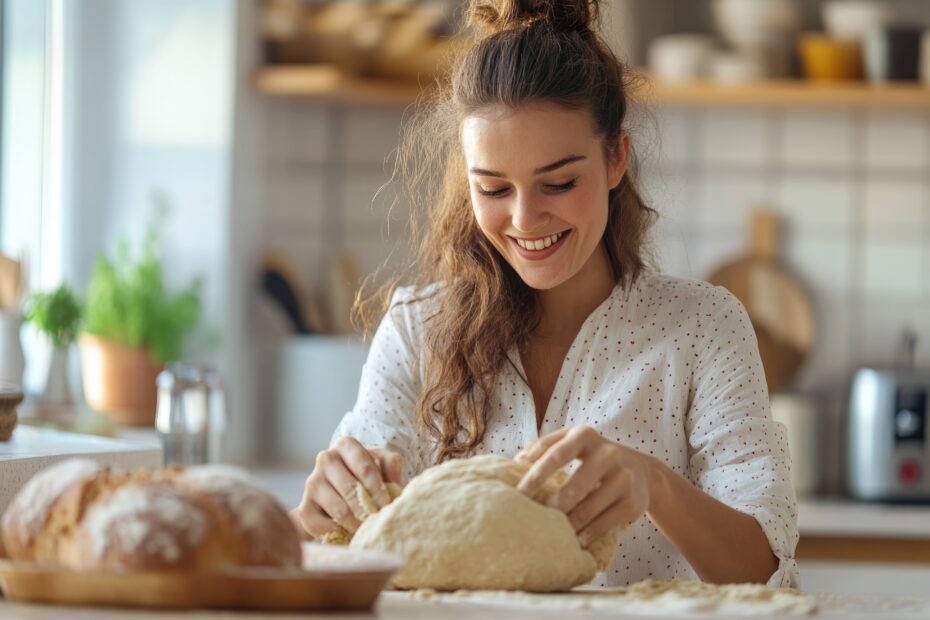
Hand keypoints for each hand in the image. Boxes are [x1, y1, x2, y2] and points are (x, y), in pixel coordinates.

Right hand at [292, 436, 403, 538]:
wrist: (338, 497)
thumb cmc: (365, 477)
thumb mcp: (382, 465)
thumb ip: (391, 467)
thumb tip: (394, 487)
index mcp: (346, 445)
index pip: (365, 467)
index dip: (378, 490)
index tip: (388, 506)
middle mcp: (326, 458)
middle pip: (351, 489)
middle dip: (369, 510)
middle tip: (379, 522)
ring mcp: (312, 482)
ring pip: (340, 510)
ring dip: (357, 524)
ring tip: (367, 530)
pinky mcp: (304, 507)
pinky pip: (324, 526)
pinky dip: (340, 534)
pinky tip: (349, 533)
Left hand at [516, 426, 652, 545]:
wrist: (642, 470)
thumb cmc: (593, 456)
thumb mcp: (573, 441)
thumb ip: (545, 446)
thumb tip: (517, 461)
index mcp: (585, 435)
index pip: (554, 455)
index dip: (534, 475)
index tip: (518, 494)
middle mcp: (608, 453)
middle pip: (572, 487)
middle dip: (552, 507)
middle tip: (534, 520)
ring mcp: (624, 478)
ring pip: (587, 510)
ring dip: (567, 526)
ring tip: (552, 534)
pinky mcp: (633, 502)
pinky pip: (603, 524)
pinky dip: (586, 535)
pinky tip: (575, 540)